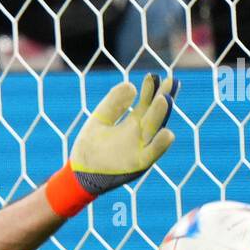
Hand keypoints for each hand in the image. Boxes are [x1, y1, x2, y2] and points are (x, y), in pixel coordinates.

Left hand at [46, 74, 177, 217]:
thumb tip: (131, 85)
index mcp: (132, 124)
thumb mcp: (100, 119)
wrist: (78, 173)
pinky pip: (152, 154)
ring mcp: (140, 148)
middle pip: (155, 113)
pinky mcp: (137, 164)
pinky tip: (168, 133)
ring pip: (154, 130)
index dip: (151, 90)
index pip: (146, 103)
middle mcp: (140, 135)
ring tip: (165, 98)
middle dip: (163, 97)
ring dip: (161, 115)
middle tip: (171, 81)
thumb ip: (114, 103)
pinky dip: (160, 146)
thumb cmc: (90, 147)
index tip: (154, 76)